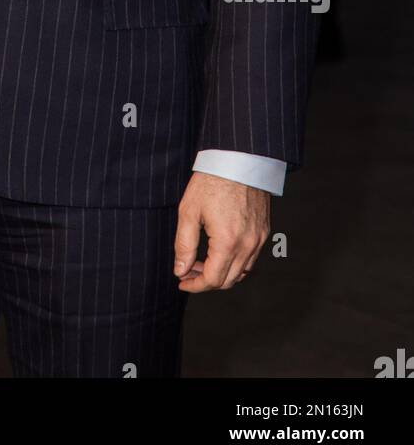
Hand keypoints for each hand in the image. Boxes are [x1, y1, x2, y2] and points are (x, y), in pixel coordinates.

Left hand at [173, 171, 269, 291]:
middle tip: (188, 270)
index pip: (213, 279)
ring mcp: (259, 239)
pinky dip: (236, 263)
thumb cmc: (212, 180)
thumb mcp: (189, 211)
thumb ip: (184, 245)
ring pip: (242, 272)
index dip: (195, 285)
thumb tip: (180, 270)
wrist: (239, 159)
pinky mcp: (264, 231)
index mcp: (228, 242)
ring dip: (221, 273)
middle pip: (228, 281)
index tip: (182, 281)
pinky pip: (251, 259)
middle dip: (205, 280)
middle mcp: (248, 245)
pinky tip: (220, 252)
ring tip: (202, 261)